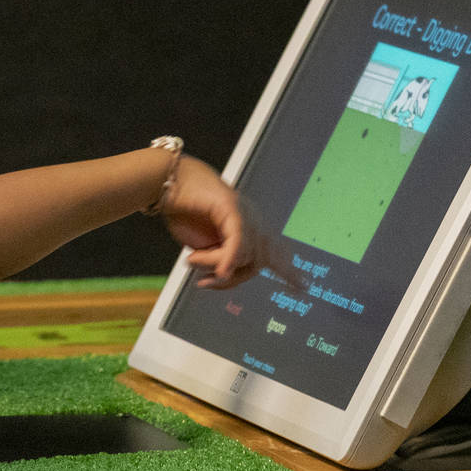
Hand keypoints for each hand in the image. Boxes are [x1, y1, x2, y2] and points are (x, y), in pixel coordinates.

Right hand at [160, 156, 296, 289]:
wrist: (168, 182)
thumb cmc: (183, 211)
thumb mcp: (202, 246)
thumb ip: (217, 261)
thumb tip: (224, 275)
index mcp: (247, 227)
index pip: (274, 252)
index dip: (287, 271)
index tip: (302, 288)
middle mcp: (252, 220)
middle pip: (258, 261)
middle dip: (233, 278)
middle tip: (207, 282)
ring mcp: (245, 213)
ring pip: (243, 255)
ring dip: (211, 262)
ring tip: (190, 257)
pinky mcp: (232, 208)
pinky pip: (238, 241)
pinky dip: (230, 258)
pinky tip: (220, 271)